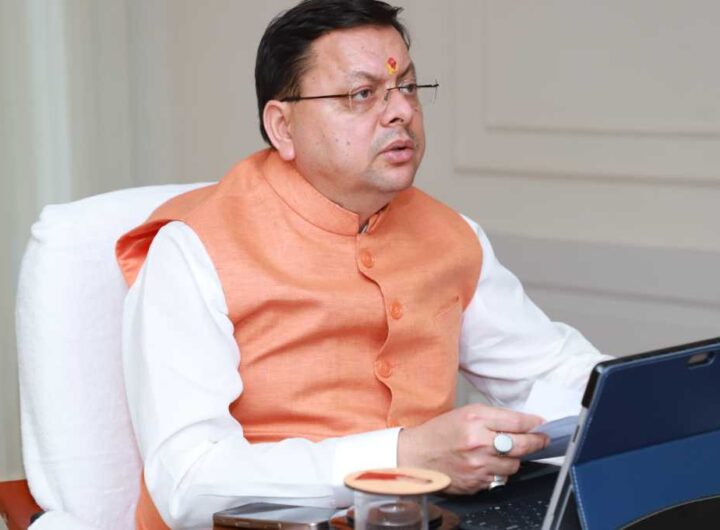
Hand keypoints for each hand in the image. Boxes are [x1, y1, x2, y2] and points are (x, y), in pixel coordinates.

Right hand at [397, 404, 548, 493]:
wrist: (416, 456)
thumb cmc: (440, 432)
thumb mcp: (466, 414)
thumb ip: (494, 417)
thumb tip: (524, 423)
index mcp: (475, 420)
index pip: (516, 422)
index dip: (534, 424)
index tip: (541, 425)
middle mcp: (478, 443)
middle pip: (521, 445)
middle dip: (536, 442)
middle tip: (542, 440)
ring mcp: (478, 466)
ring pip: (514, 465)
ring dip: (514, 459)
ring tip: (502, 452)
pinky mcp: (476, 483)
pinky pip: (500, 479)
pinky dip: (498, 472)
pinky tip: (487, 464)